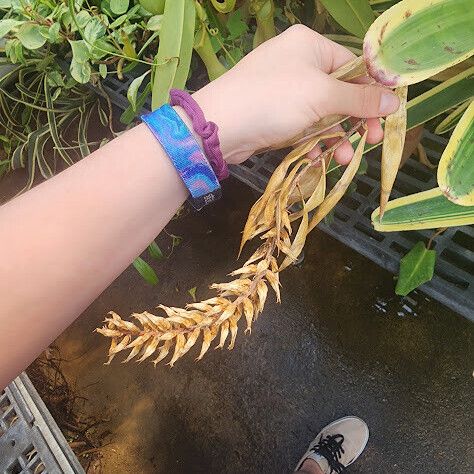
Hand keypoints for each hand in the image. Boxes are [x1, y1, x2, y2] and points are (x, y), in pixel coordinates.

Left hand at [193, 25, 399, 164]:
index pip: (352, 65)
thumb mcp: (321, 96)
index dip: (371, 91)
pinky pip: (304, 126)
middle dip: (355, 119)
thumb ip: (359, 99)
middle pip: (339, 92)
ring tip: (343, 159)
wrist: (219, 127)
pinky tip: (322, 158)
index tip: (386, 116)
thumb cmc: (272, 99)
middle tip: (370, 140)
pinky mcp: (275, 115)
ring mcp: (284, 91)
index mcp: (310, 45)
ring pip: (322, 113)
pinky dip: (315, 141)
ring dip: (336, 136)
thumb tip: (395, 101)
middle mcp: (297, 64)